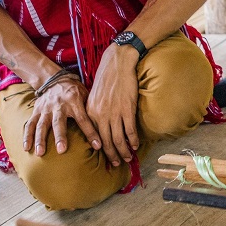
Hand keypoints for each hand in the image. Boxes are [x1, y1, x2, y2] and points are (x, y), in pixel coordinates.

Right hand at [24, 76, 99, 157]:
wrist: (55, 79)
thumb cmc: (75, 91)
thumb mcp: (86, 94)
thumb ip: (93, 109)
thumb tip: (108, 126)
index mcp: (74, 101)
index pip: (84, 119)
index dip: (91, 132)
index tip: (98, 146)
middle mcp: (59, 105)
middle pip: (59, 122)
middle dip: (60, 136)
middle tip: (62, 150)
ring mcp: (45, 109)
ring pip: (41, 125)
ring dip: (40, 139)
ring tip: (40, 153)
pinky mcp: (36, 111)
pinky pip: (30, 124)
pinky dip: (27, 136)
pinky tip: (26, 148)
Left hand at [85, 44, 139, 166]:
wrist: (117, 62)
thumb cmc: (107, 77)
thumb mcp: (94, 96)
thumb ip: (95, 111)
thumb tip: (100, 125)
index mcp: (90, 112)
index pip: (95, 137)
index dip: (101, 150)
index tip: (106, 158)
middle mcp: (100, 115)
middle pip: (106, 142)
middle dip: (112, 155)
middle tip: (118, 164)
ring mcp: (114, 112)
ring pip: (118, 139)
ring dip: (124, 151)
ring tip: (128, 158)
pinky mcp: (127, 108)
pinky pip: (130, 130)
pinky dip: (133, 140)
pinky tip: (136, 145)